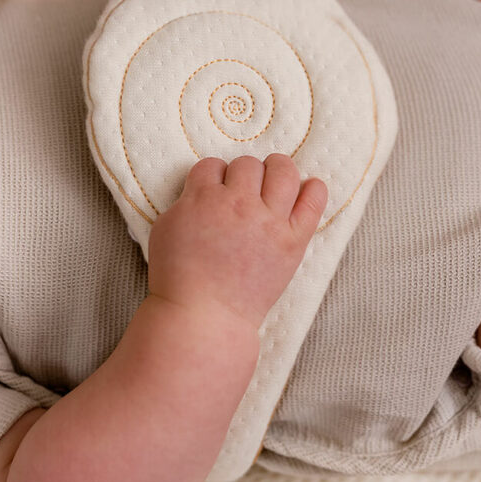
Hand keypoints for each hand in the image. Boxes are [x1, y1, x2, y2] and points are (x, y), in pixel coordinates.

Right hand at [148, 154, 327, 329]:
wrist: (204, 317)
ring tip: (273, 182)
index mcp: (204, 198)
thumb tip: (205, 190)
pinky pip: (313, 201)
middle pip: (248, 165)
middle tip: (241, 192)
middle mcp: (239, 204)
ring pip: (283, 171)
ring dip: (277, 170)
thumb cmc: (178, 277)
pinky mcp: (293, 240)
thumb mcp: (167, 227)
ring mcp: (269, 221)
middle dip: (242, 174)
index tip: (214, 192)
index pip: (212, 165)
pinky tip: (308, 189)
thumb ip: (187, 200)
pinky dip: (313, 190)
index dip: (212, 177)